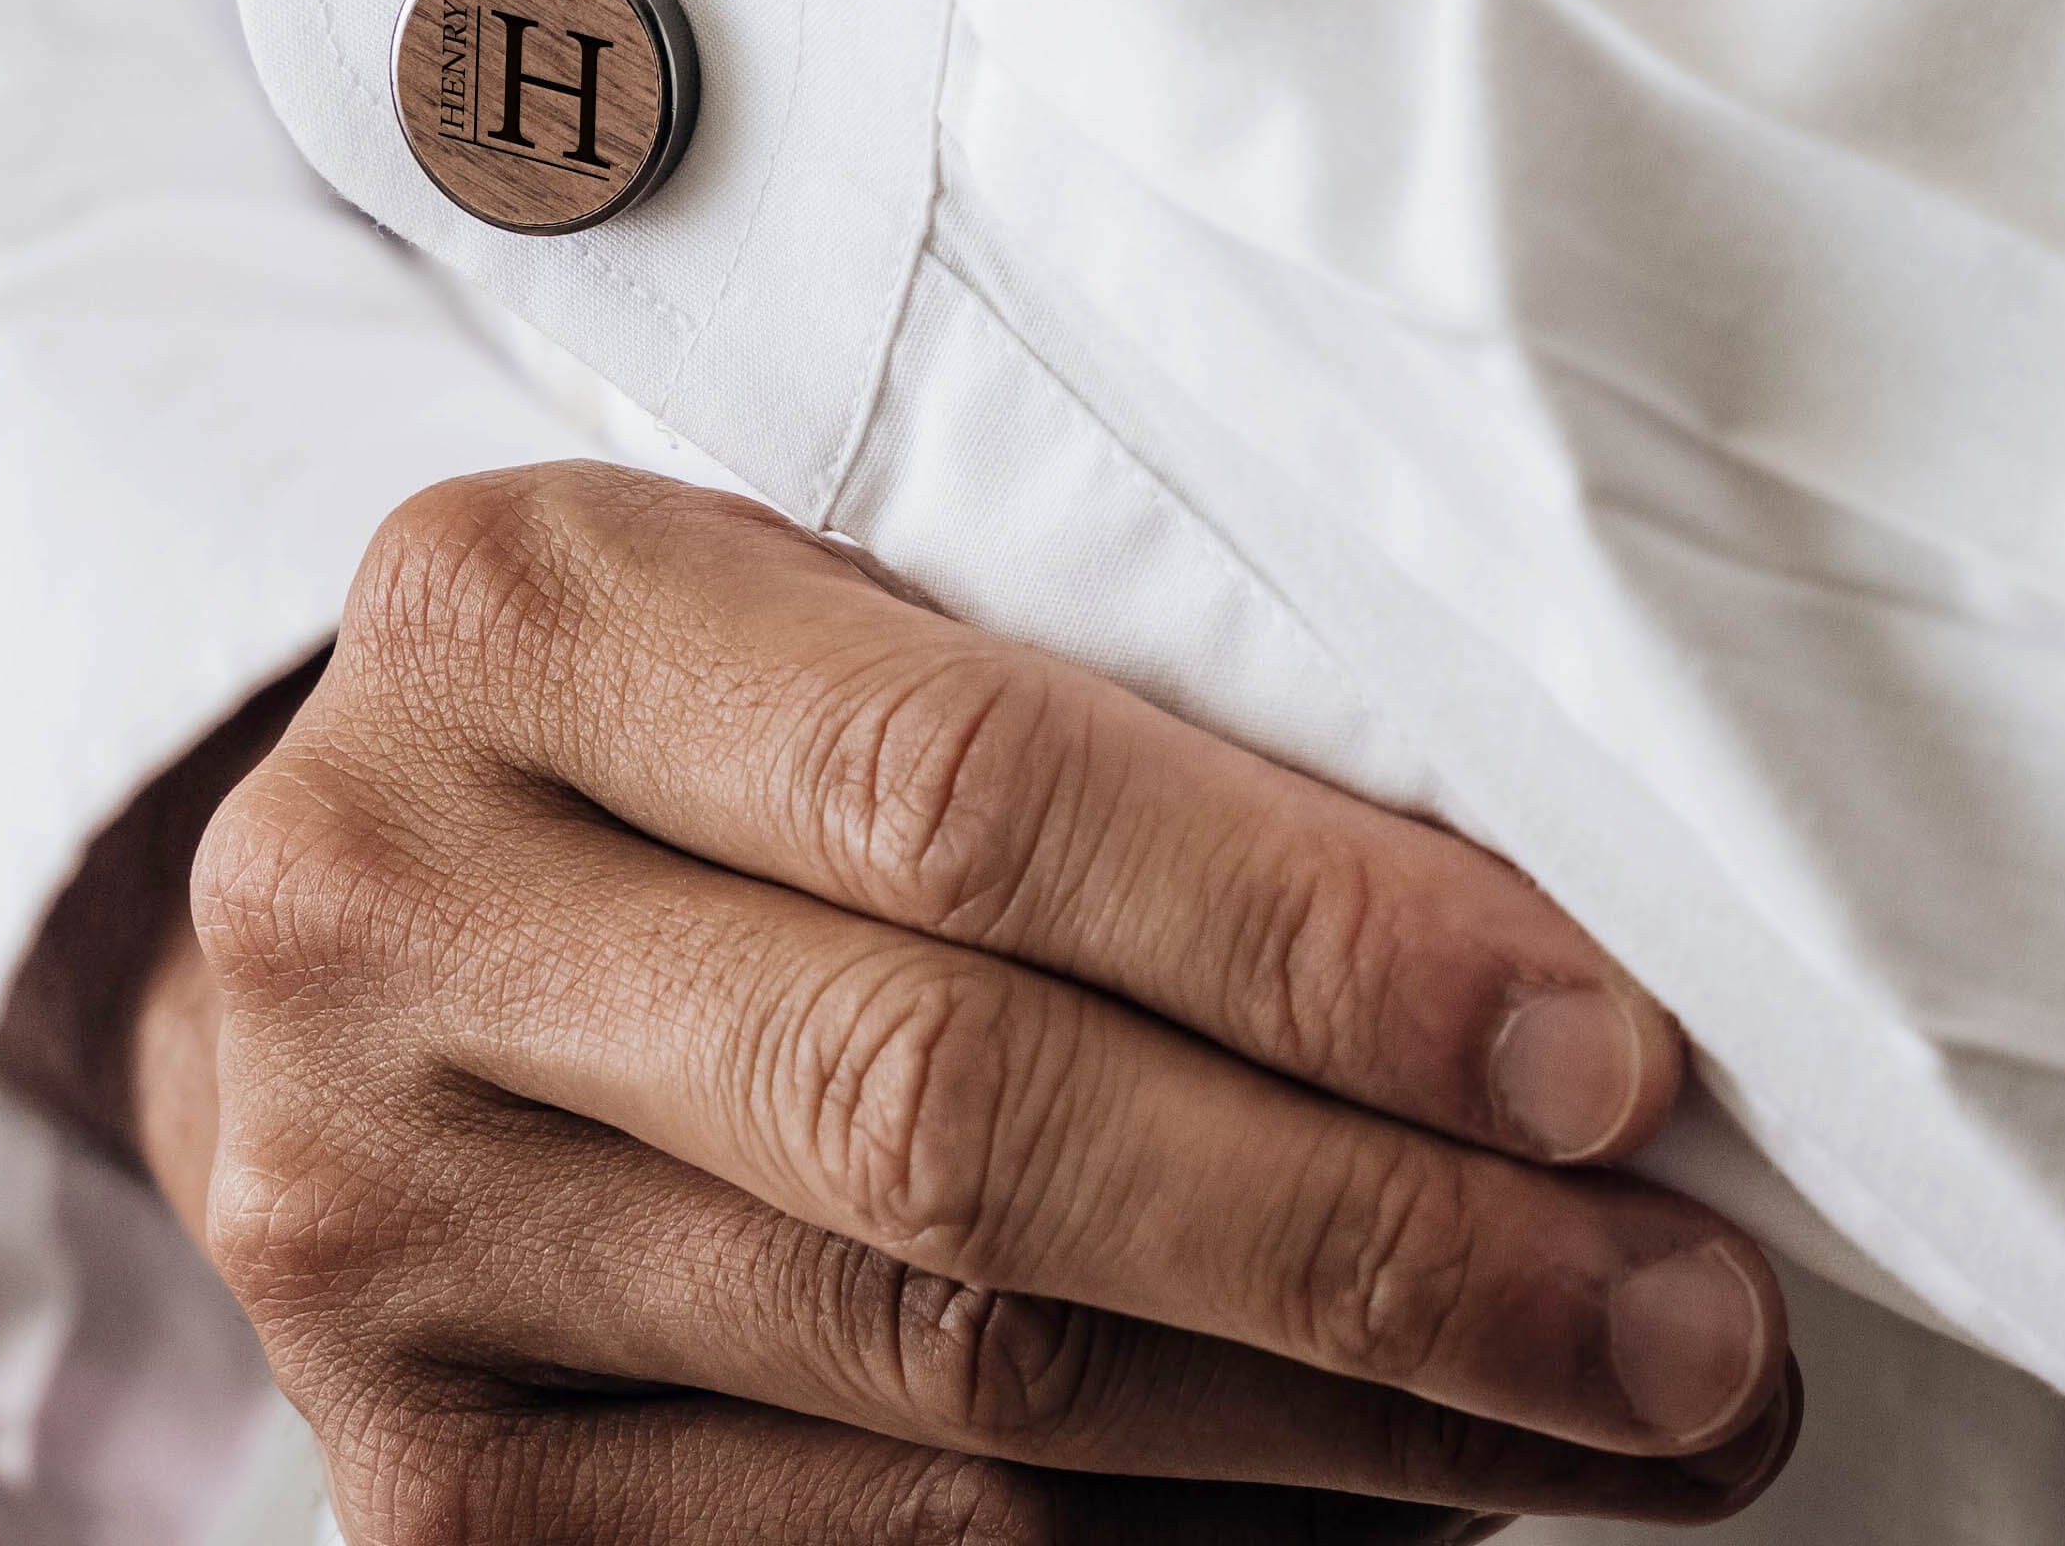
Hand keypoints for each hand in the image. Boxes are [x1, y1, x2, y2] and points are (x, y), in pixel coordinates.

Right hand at [154, 466, 1798, 1540]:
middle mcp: (384, 913)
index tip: (1611, 1058)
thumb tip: (1539, 989)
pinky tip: (1370, 1506)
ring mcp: (374, 1233)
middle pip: (952, 1124)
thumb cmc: (690, 727)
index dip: (1314, 947)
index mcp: (510, 609)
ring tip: (1617, 1426)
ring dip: (1338, 1439)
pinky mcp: (424, 1499)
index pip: (963, 797)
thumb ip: (1102, 734)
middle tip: (1697, 1326)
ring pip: (944, 1393)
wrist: (367, 920)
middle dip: (1379, 1247)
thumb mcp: (823, 611)